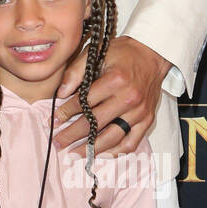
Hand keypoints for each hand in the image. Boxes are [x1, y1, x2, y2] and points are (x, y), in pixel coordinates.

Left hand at [55, 36, 169, 155]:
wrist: (152, 54)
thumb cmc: (123, 53)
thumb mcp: (96, 53)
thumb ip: (76, 73)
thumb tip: (60, 94)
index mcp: (115, 81)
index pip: (84, 102)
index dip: (66, 112)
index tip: (54, 120)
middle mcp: (129, 98)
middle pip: (95, 123)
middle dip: (73, 134)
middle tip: (58, 142)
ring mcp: (139, 111)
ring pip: (112, 137)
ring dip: (91, 148)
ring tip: (75, 153)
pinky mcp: (147, 119)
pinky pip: (131, 142)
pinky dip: (116, 151)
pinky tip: (101, 154)